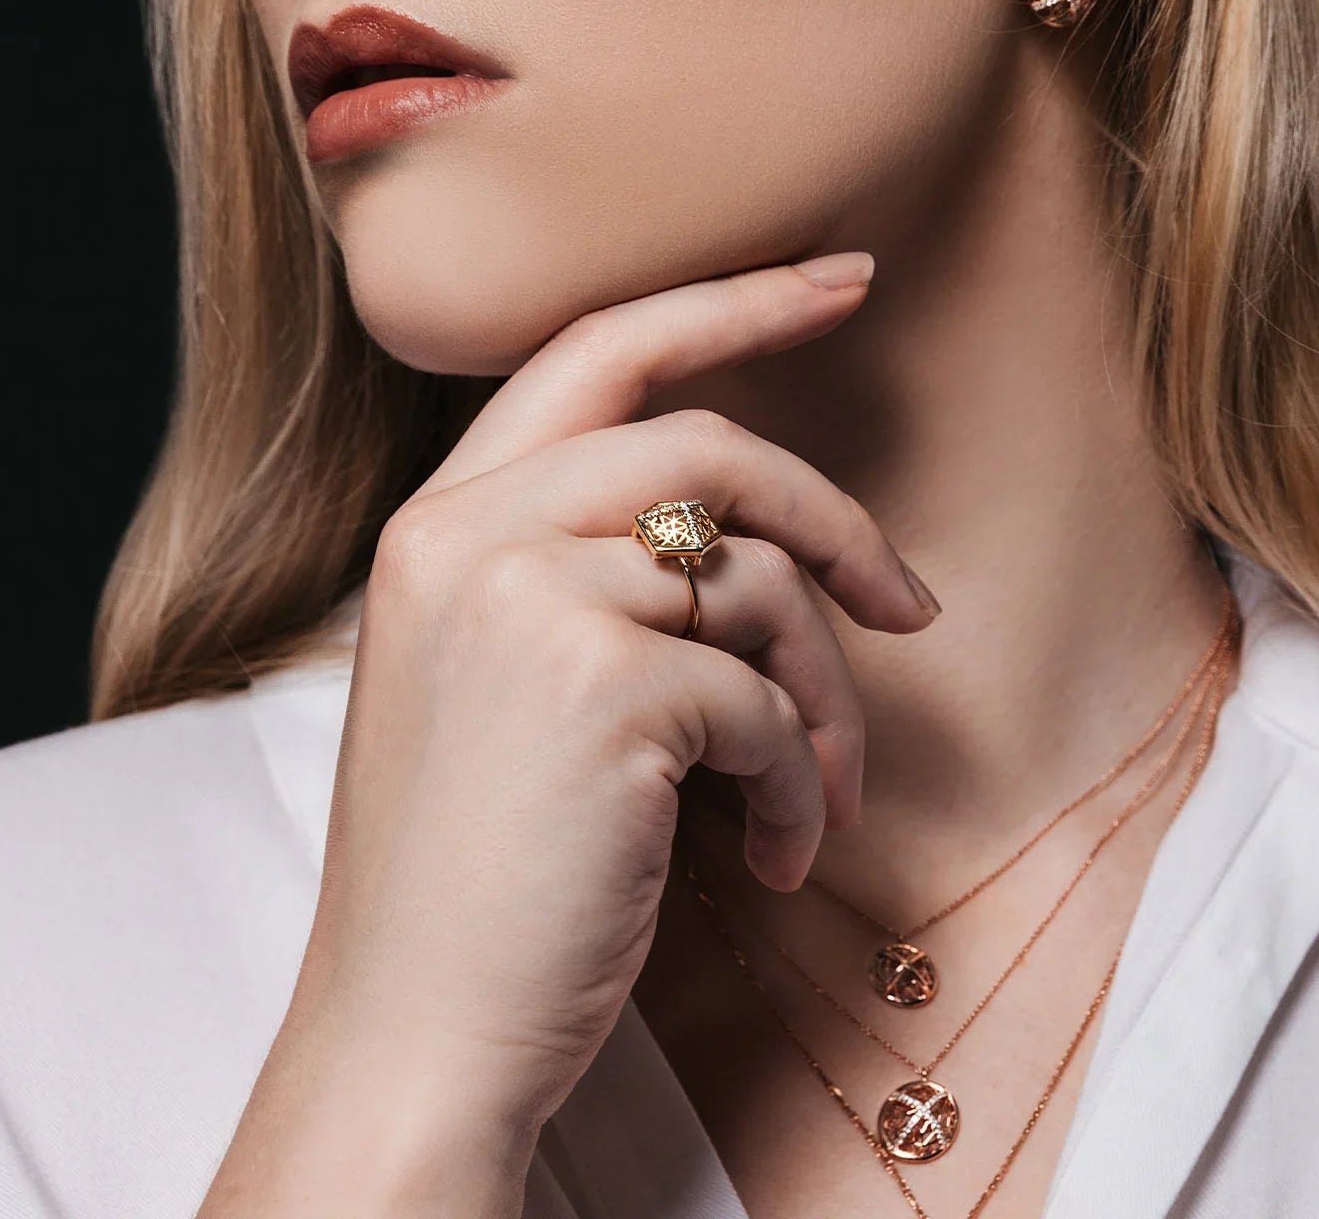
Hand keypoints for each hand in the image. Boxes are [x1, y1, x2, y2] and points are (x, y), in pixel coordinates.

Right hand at [202, 252, 937, 1214]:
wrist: (408, 1041)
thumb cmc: (471, 875)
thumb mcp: (489, 684)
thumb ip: (576, 574)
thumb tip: (750, 537)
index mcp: (437, 521)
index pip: (597, 350)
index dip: (731, 301)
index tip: (842, 276)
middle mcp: (470, 534)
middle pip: (710, 448)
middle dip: (835, 520)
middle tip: (911, 605)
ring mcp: (529, 601)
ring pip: (755, 580)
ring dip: (822, 693)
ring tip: (816, 790)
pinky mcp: (602, 687)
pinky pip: (762, 695)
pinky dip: (796, 777)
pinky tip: (769, 852)